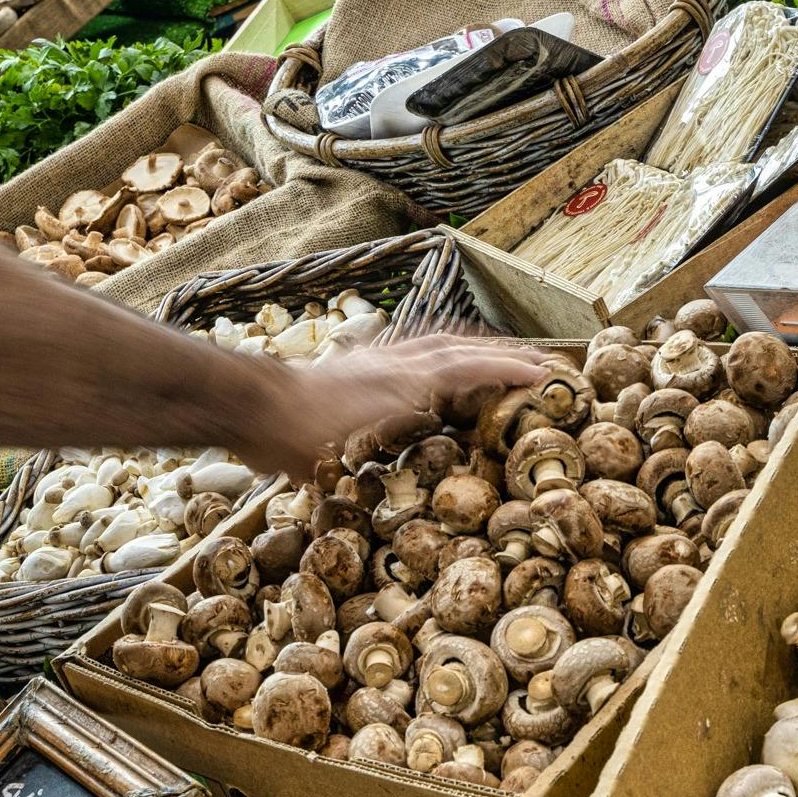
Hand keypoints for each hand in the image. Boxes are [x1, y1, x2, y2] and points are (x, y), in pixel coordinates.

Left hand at [231, 336, 547, 482]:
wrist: (252, 405)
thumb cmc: (294, 435)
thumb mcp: (341, 452)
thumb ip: (393, 438)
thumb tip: (431, 445)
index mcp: (401, 385)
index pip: (469, 369)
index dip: (508, 370)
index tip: (545, 374)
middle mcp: (396, 366)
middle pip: (462, 351)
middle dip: (505, 356)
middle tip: (541, 363)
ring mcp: (379, 361)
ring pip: (440, 344)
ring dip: (478, 348)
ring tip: (505, 356)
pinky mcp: (364, 364)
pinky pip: (416, 348)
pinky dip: (443, 349)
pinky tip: (447, 360)